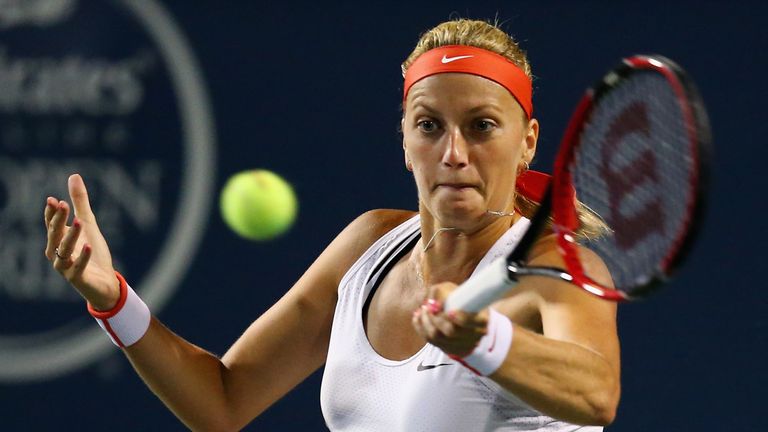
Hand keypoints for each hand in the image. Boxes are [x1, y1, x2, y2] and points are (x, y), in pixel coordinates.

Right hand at [44, 174, 119, 310]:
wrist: (105, 281)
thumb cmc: (93, 251)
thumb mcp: (89, 223)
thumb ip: (80, 202)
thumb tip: (73, 176)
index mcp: (58, 239)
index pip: (51, 224)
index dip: (51, 213)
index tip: (53, 200)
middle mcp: (57, 253)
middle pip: (54, 235)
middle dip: (57, 220)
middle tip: (63, 205)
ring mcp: (65, 267)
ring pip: (63, 250)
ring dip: (70, 236)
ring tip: (78, 221)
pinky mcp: (77, 279)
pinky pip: (77, 267)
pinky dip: (82, 257)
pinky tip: (88, 246)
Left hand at [412, 282, 488, 356]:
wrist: (466, 316)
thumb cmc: (461, 300)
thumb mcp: (456, 290)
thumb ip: (442, 292)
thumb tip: (432, 304)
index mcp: (481, 321)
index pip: (471, 323)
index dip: (460, 318)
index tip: (449, 311)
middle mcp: (473, 336)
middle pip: (451, 332)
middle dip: (436, 319)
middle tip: (427, 307)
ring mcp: (460, 345)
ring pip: (437, 337)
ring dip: (425, 322)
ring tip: (422, 310)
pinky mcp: (448, 348)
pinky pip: (430, 341)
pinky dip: (420, 328)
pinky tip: (417, 317)